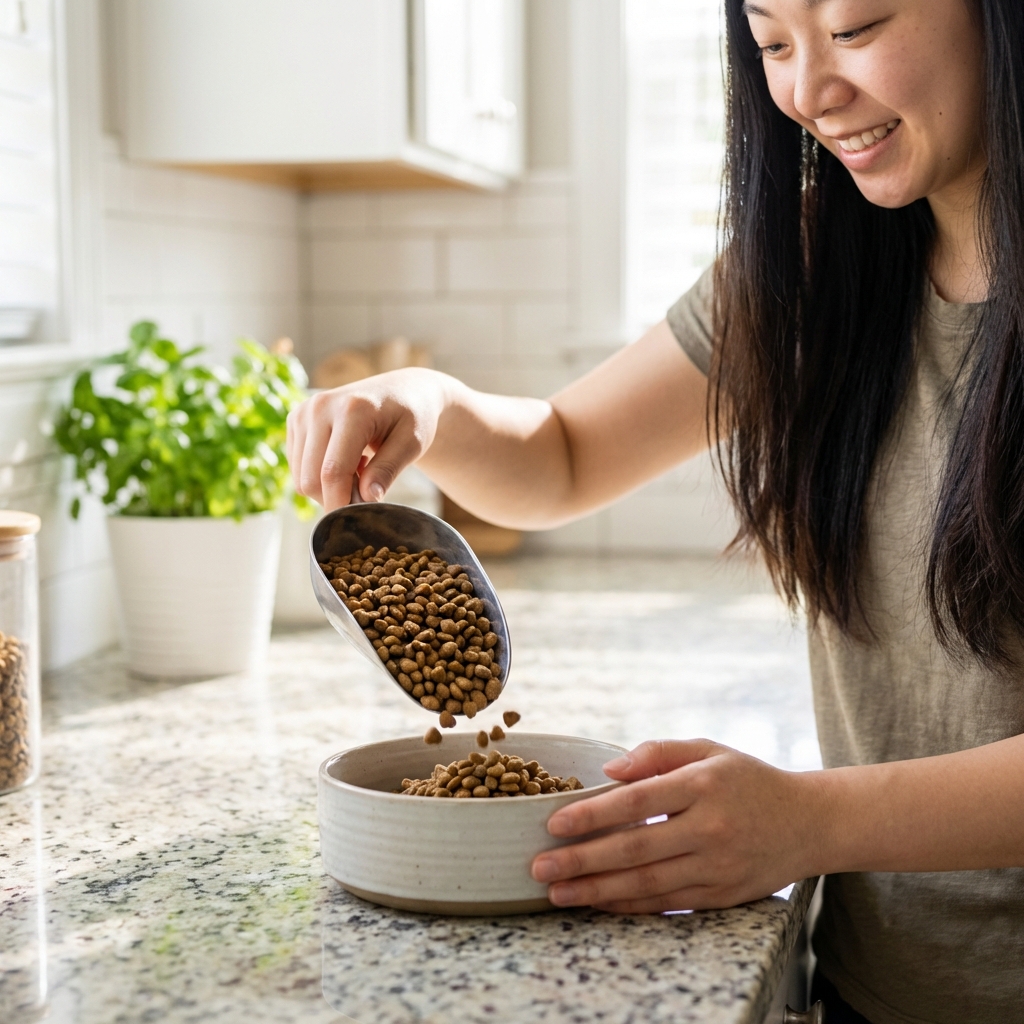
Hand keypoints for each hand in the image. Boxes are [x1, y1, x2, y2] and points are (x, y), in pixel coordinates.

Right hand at [286, 368, 451, 509]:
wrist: (402, 390)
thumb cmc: (412, 417)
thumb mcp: (412, 444)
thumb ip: (388, 469)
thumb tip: (367, 499)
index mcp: (353, 410)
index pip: (333, 471)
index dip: (340, 504)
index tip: (356, 523)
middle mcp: (321, 406)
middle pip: (310, 479)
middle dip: (335, 498)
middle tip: (367, 493)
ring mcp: (304, 412)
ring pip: (300, 477)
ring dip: (327, 487)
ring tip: (359, 470)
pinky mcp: (296, 419)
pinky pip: (297, 467)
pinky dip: (319, 475)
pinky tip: (344, 460)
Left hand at [530, 739, 825, 912]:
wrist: (810, 822)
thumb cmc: (748, 780)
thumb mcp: (708, 749)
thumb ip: (658, 753)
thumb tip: (609, 771)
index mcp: (704, 784)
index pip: (638, 800)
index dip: (594, 814)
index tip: (554, 823)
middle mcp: (711, 827)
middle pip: (636, 847)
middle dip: (583, 860)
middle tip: (540, 866)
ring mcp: (718, 866)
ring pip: (648, 883)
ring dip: (597, 891)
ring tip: (557, 892)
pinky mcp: (723, 895)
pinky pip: (667, 904)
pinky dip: (630, 906)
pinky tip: (598, 904)